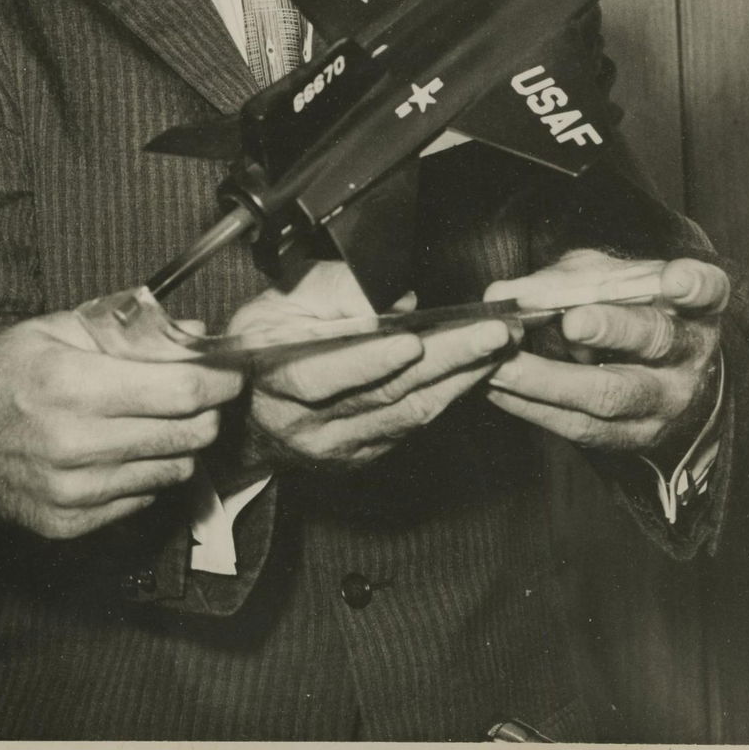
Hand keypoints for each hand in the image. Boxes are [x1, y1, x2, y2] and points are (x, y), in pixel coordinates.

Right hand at [0, 310, 242, 538]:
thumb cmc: (0, 372)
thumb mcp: (58, 328)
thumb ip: (131, 329)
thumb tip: (197, 334)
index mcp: (71, 385)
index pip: (181, 391)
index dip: (220, 380)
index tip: (233, 372)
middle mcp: (74, 444)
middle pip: (186, 435)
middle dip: (207, 411)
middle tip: (202, 393)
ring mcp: (71, 492)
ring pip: (172, 471)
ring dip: (180, 444)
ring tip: (160, 419)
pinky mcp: (67, 524)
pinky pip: (141, 500)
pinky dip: (147, 473)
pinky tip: (126, 449)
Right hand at [229, 262, 515, 467]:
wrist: (250, 410)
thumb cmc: (264, 344)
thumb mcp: (277, 303)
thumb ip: (330, 294)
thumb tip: (391, 302)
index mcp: (276, 381)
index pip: (323, 376)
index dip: (369, 360)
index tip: (411, 340)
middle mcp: (308, 425)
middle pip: (384, 393)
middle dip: (444, 360)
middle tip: (490, 334)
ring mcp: (340, 446)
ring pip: (408, 413)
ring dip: (459, 378)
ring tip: (497, 346)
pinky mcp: (364, 455)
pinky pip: (413, 425)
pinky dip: (447, 395)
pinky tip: (474, 370)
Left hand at [483, 248, 727, 455]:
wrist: (664, 380)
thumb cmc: (628, 311)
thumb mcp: (608, 280)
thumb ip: (562, 280)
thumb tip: (501, 292)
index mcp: (692, 305)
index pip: (705, 290)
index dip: (693, 285)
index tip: (676, 280)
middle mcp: (688, 354)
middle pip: (656, 341)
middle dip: (613, 329)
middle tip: (573, 321)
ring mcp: (665, 402)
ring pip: (610, 394)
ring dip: (550, 379)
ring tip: (504, 364)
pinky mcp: (634, 438)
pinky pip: (581, 427)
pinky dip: (534, 407)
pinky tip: (498, 389)